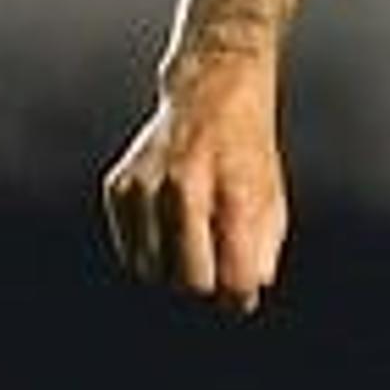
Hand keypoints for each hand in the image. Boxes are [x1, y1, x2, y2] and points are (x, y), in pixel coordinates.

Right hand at [100, 62, 291, 314]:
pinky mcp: (118, 186)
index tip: (240, 299)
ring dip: (174, 270)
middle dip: (206, 284)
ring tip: (196, 239)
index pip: (231, 271)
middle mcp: (183, 187)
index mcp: (231, 190)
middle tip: (219, 268)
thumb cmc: (247, 149)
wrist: (212, 91)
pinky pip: (129, 250)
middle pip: (187, 280)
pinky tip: (169, 223)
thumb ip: (262, 248)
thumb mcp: (271, 194)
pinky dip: (149, 249)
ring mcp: (145, 186)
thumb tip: (243, 298)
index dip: (237, 295)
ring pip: (151, 271)